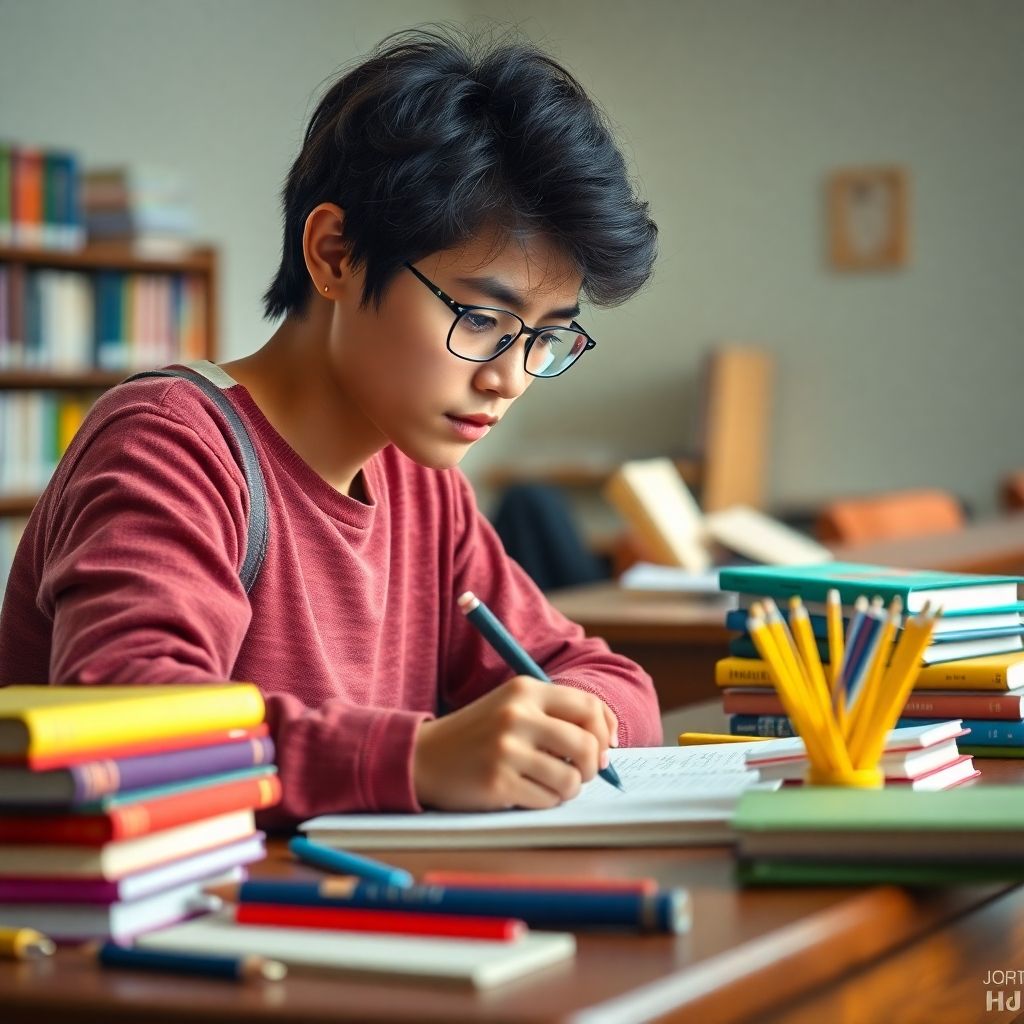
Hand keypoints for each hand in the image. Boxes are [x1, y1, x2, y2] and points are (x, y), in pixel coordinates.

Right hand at [413, 676, 617, 811]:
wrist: (423, 756)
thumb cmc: (479, 734)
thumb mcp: (513, 707)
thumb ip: (556, 716)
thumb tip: (606, 744)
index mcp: (525, 690)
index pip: (589, 707)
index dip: (606, 730)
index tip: (605, 748)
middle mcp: (517, 715)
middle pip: (587, 745)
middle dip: (593, 766)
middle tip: (581, 772)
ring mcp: (506, 750)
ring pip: (571, 778)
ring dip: (569, 788)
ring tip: (550, 783)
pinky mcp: (498, 783)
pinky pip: (547, 800)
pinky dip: (545, 801)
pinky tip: (526, 792)